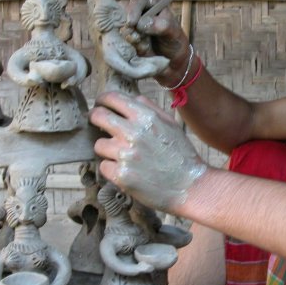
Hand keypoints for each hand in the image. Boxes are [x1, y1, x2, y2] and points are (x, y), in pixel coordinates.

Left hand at [91, 91, 206, 211]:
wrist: (189, 186)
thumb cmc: (181, 155)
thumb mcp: (171, 124)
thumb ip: (149, 108)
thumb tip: (131, 99)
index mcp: (146, 117)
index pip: (112, 98)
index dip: (102, 100)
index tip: (100, 104)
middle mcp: (133, 133)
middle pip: (98, 117)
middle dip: (95, 119)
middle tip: (98, 125)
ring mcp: (125, 155)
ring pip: (99, 144)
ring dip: (107, 150)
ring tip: (122, 156)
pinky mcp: (121, 175)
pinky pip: (104, 166)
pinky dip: (112, 169)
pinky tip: (126, 171)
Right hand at [124, 0, 192, 86]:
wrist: (171, 59)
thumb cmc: (174, 41)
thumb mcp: (173, 32)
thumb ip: (161, 25)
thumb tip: (142, 23)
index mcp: (151, 2)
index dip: (133, 9)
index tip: (132, 23)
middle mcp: (138, 11)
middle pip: (123, 12)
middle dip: (130, 27)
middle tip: (138, 37)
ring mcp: (131, 25)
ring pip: (122, 29)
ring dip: (133, 39)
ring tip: (147, 44)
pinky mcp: (126, 38)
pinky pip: (122, 42)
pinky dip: (132, 47)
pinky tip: (143, 49)